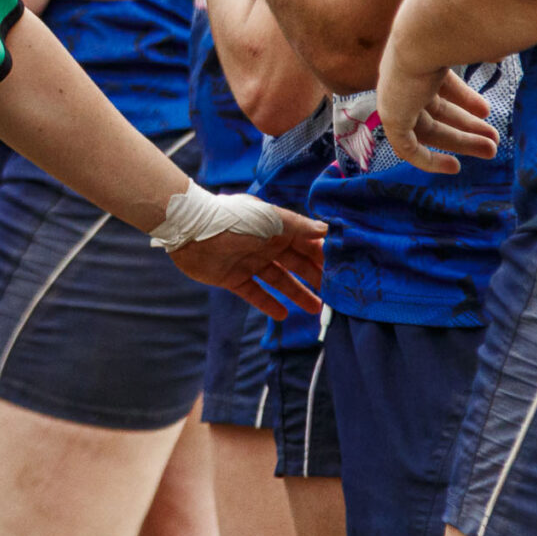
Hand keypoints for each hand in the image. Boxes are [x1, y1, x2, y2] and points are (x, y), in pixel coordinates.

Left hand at [167, 208, 327, 321]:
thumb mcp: (270, 219)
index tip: (346, 270)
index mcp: (277, 228)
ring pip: (280, 280)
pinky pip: (255, 293)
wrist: (190, 230)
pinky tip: (283, 316)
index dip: (325, 255)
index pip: (307, 243)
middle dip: (316, 277)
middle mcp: (266, 245)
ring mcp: (250, 262)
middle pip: (297, 264)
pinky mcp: (233, 277)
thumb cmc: (233, 220)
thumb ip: (299, 227)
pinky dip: (268, 303)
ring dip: (298, 294)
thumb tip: (327, 231)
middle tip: (337, 295)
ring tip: (317, 310)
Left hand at [376, 42, 498, 173]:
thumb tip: (498, 52)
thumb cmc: (452, 33)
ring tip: (492, 151)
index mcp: (419, 58)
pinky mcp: (391, 118)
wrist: (424, 36)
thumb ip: (482, 49)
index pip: (441, 84)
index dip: (463, 98)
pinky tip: (454, 167)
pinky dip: (429, 160)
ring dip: (461, 141)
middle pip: (437, 110)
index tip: (486, 111)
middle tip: (494, 139)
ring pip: (428, 130)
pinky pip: (407, 148)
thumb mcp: (469, 43)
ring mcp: (396, 98)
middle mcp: (404, 79)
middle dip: (467, 125)